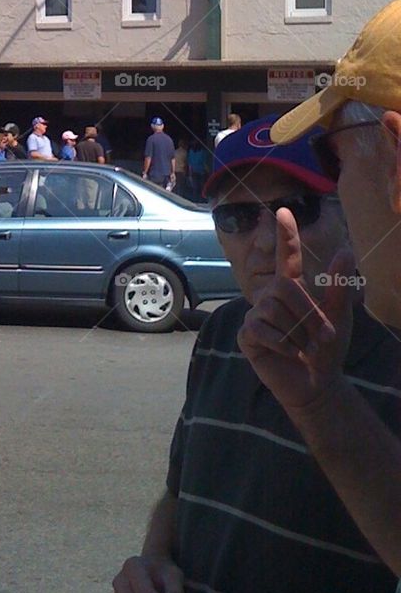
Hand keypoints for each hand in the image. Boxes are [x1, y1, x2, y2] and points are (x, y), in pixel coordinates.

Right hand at [237, 207, 354, 412]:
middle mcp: (270, 296)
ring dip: (299, 334)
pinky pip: (263, 330)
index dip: (285, 235)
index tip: (283, 210)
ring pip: (274, 310)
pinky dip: (284, 344)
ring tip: (304, 347)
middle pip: (284, 287)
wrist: (316, 382)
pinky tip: (290, 353)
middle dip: (309, 313)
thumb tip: (346, 251)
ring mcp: (256, 315)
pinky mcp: (247, 335)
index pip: (285, 256)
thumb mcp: (339, 316)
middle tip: (325, 336)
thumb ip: (339, 286)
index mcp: (292, 288)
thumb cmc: (325, 347)